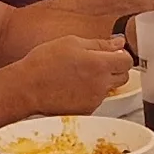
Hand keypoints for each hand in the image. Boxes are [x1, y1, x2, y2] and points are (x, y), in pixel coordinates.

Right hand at [6, 31, 137, 116]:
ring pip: (109, 89)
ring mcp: (94, 100)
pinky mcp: (86, 111)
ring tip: (79, 75)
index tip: (112, 53)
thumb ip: (100, 43)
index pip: (127, 61)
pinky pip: (96, 100)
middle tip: (97, 63)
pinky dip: (90, 93)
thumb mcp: (71, 42)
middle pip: (124, 77)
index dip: (121, 55)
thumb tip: (119, 43)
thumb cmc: (44, 62)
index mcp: (99, 64)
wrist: (26, 88)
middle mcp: (100, 85)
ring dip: (102, 81)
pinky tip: (73, 87)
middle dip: (115, 69)